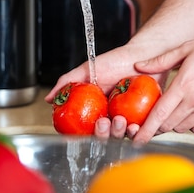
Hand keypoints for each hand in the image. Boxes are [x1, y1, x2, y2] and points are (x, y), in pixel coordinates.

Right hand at [44, 42, 170, 140]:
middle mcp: (111, 118)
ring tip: (120, 120)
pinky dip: (136, 133)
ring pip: (120, 137)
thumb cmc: (117, 61)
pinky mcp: (144, 121)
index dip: (82, 134)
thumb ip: (68, 82)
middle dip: (102, 135)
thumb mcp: (88, 69)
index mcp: (96, 111)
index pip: (86, 129)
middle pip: (103, 137)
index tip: (81, 130)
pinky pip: (140, 133)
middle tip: (102, 122)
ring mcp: (127, 120)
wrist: (143, 55)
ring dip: (118, 134)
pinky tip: (134, 126)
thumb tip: (48, 98)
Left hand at [131, 32, 193, 143]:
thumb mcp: (187, 48)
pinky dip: (192, 125)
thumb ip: (161, 60)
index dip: (146, 129)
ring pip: (183, 127)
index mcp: (184, 85)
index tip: (137, 138)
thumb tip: (140, 66)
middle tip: (155, 118)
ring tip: (177, 109)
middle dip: (158, 124)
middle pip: (169, 124)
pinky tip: (192, 112)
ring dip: (175, 123)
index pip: (159, 113)